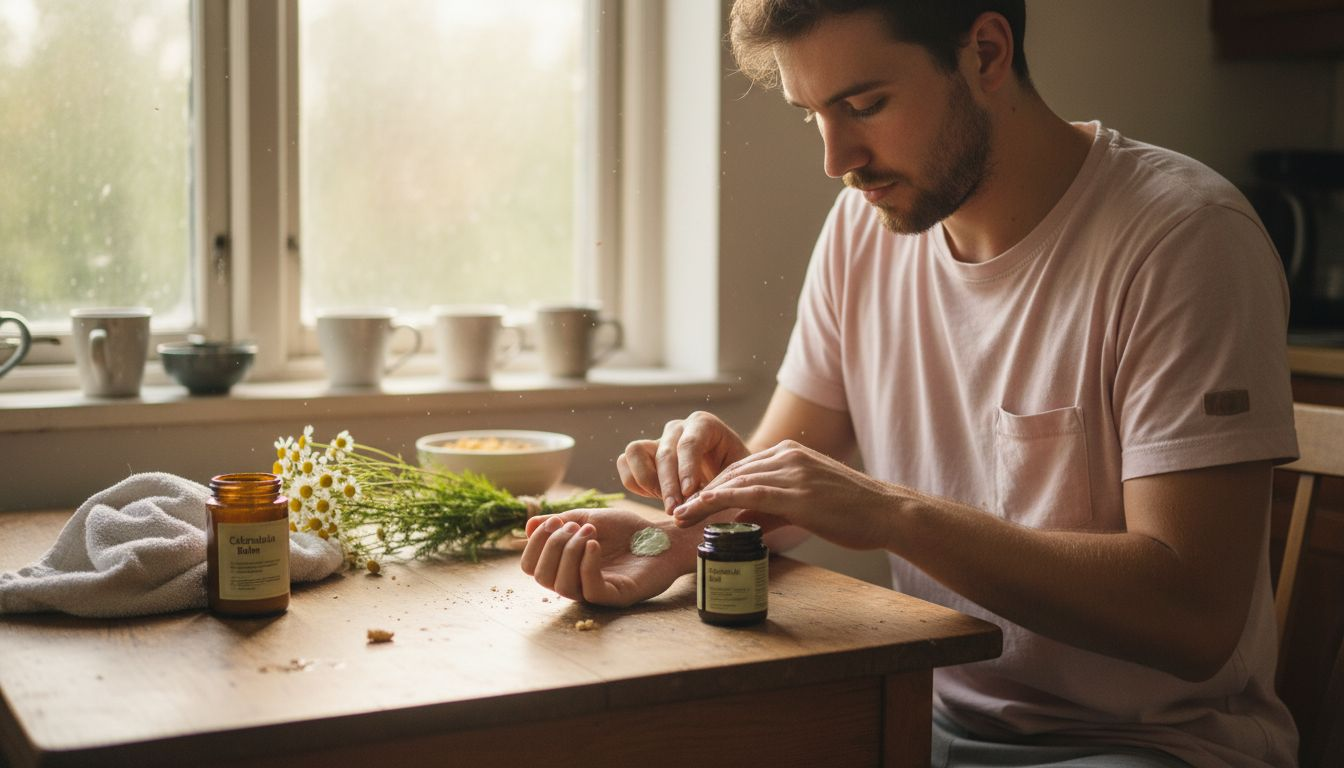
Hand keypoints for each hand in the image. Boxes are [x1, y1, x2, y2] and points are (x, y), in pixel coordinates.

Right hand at [519, 508, 692, 606]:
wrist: (664, 537)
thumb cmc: (628, 531)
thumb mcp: (591, 518)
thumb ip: (562, 522)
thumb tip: (529, 526)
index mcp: (565, 566)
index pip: (531, 567)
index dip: (535, 544)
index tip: (552, 521)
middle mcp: (576, 582)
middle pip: (541, 577)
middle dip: (551, 547)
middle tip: (573, 526)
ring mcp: (595, 592)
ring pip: (562, 586)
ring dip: (568, 553)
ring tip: (588, 533)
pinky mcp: (616, 597)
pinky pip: (590, 589)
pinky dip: (587, 564)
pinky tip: (595, 544)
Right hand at [616, 411, 751, 513]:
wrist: (729, 474)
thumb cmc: (737, 475)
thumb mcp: (738, 477)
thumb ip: (721, 489)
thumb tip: (698, 509)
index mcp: (704, 424)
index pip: (690, 443)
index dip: (687, 469)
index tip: (690, 493)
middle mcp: (678, 428)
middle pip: (664, 453)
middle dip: (668, 485)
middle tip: (676, 510)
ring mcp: (658, 440)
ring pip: (635, 451)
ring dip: (647, 481)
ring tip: (667, 502)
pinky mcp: (643, 455)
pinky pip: (625, 463)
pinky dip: (636, 483)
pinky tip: (656, 497)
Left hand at [671, 440, 897, 550]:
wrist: (887, 513)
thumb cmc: (853, 513)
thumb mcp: (807, 504)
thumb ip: (773, 508)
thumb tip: (744, 521)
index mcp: (791, 453)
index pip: (741, 468)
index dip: (713, 486)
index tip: (692, 504)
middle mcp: (787, 456)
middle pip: (732, 472)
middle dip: (701, 492)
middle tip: (676, 511)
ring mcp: (792, 471)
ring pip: (735, 482)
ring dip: (702, 500)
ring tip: (680, 516)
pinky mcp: (796, 492)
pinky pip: (748, 494)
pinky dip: (720, 501)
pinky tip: (701, 510)